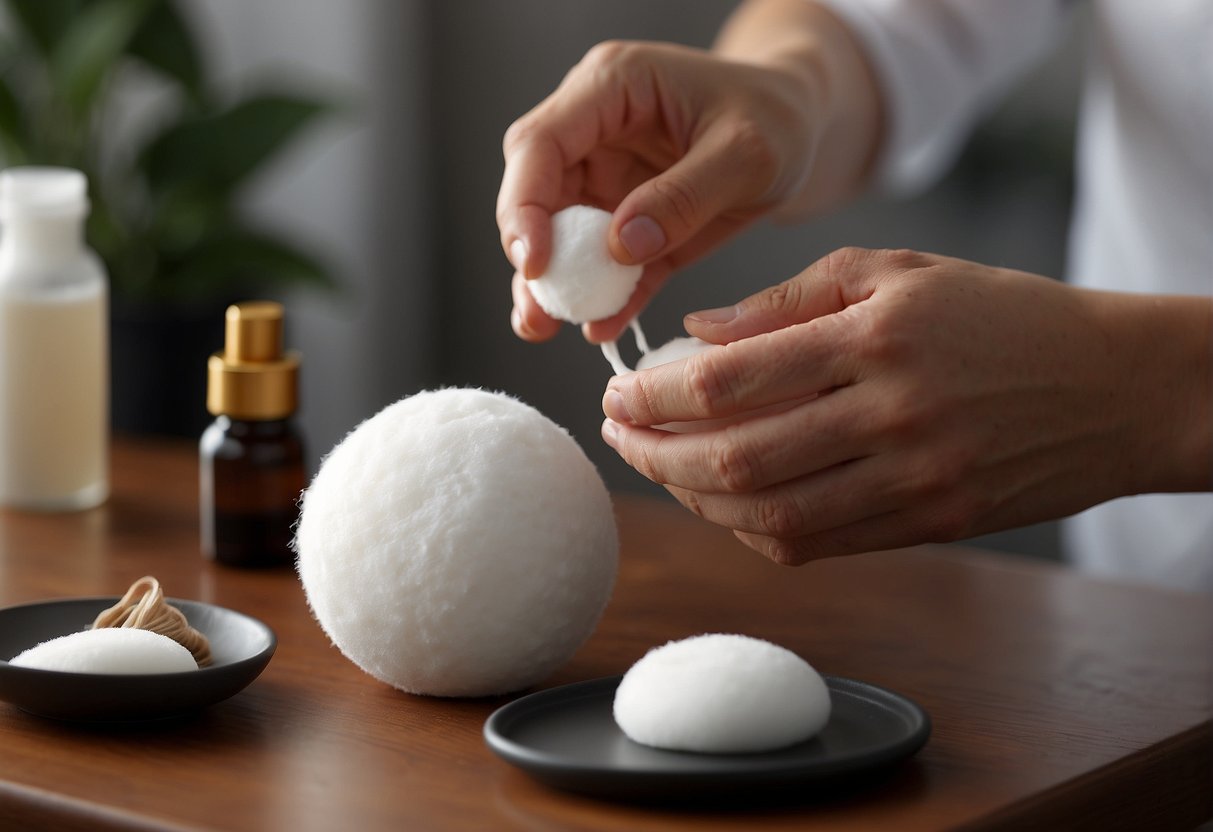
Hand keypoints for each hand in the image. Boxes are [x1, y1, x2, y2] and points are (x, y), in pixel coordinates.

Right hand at [498, 39, 820, 343]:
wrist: (801, 128)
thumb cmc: (776, 116)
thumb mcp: (747, 151)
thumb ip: (685, 196)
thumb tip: (619, 246)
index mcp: (611, 88)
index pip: (540, 143)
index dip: (524, 203)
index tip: (535, 263)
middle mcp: (594, 133)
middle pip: (534, 193)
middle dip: (529, 255)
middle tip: (538, 311)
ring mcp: (606, 181)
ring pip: (556, 236)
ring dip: (551, 286)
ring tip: (544, 329)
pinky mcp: (629, 226)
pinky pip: (606, 267)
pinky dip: (602, 299)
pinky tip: (600, 329)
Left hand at [599, 247, 1209, 564]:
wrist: (1115, 386)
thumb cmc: (1000, 316)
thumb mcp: (898, 273)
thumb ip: (789, 302)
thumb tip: (698, 334)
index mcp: (874, 337)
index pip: (729, 379)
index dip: (654, 393)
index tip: (616, 392)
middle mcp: (890, 413)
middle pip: (735, 457)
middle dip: (654, 453)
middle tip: (617, 436)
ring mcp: (913, 479)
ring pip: (770, 516)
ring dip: (695, 499)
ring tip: (660, 469)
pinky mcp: (931, 523)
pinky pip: (818, 545)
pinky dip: (755, 531)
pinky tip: (725, 503)